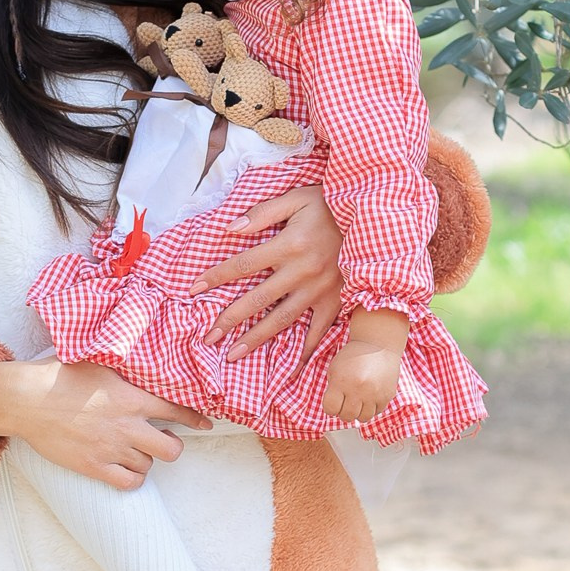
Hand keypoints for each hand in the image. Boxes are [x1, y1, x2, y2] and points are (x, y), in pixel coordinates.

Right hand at [0, 358, 210, 489]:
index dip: (195, 418)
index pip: (177, 411)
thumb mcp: (97, 362)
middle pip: (172, 449)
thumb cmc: (58, 376)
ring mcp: (111, 448)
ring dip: (146, 458)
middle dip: (172, 444)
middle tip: (162, 438)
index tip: (205, 422)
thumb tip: (142, 357)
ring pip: (149, 465)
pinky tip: (126, 468)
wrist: (26, 400)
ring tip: (134, 449)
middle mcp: (126, 426)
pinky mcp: (93, 466)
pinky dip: (132, 478)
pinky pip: (128, 482)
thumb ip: (124, 369)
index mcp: (131, 398)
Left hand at [189, 186, 344, 364]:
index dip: (216, 277)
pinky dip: (305, 353)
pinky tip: (289, 372)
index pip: (243, 264)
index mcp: (288, 245)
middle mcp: (301, 271)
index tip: (194, 289)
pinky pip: (318, 332)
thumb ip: (263, 213)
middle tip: (208, 337)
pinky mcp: (336, 302)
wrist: (375, 219)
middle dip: (229, 319)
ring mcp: (319, 291)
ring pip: (281, 320)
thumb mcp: (297, 199)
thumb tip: (230, 229)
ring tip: (233, 355)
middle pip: (257, 299)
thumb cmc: (331, 206)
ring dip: (256, 339)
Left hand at [322, 310, 409, 425]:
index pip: (330, 409)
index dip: (330, 408)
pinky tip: (369, 399)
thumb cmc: (354, 355)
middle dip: (343, 412)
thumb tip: (333, 409)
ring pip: (363, 418)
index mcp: (341, 382)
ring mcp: (374, 394)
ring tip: (357, 402)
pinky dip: (371, 409)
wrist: (378, 345)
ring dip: (358, 412)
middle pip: (347, 416)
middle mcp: (358, 390)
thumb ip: (332, 389)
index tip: (333, 403)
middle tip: (345, 404)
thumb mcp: (334, 369)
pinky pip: (377, 412)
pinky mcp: (387, 395)